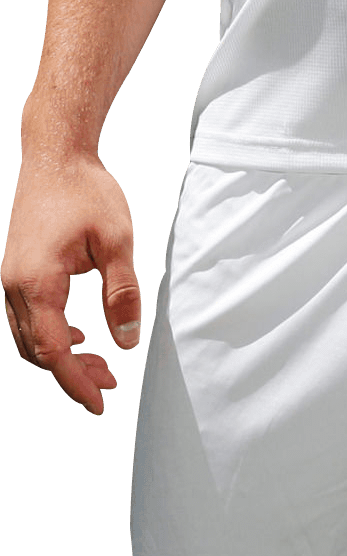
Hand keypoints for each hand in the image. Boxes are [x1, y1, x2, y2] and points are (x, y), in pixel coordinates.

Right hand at [2, 151, 141, 414]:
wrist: (55, 153)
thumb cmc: (86, 190)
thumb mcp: (116, 241)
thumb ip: (121, 294)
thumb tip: (127, 341)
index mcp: (37, 284)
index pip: (53, 352)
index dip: (75, 383)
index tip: (99, 403)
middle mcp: (14, 285)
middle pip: (36, 350)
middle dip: (71, 372)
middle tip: (108, 380)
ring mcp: (10, 276)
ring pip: (27, 336)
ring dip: (60, 354)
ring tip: (97, 361)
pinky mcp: (16, 267)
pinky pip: (25, 316)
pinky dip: (49, 333)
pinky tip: (78, 331)